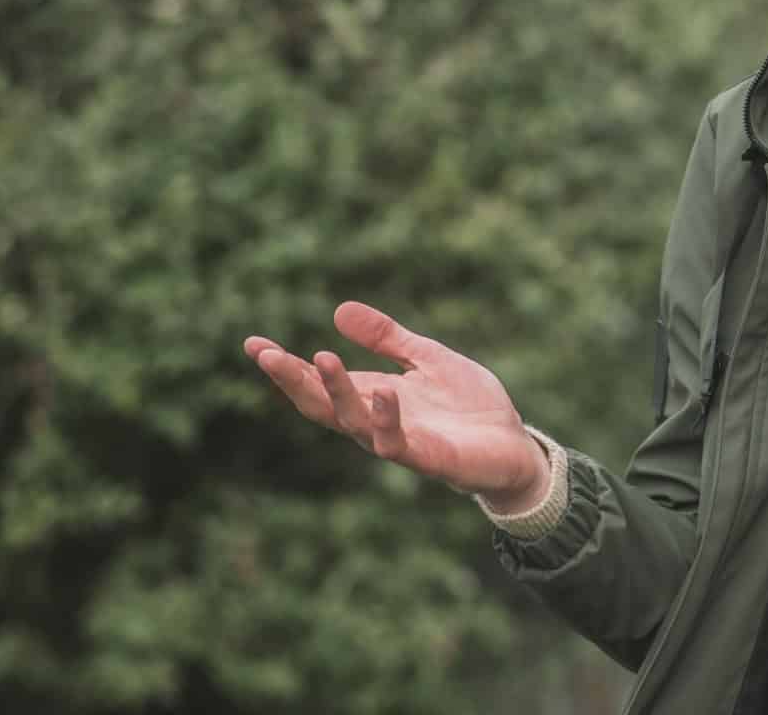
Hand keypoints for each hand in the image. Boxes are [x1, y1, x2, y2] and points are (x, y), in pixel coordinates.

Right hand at [244, 302, 549, 510]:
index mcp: (372, 397)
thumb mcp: (427, 358)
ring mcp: (401, 442)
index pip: (319, 383)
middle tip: (266, 354)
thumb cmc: (469, 406)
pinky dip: (385, 419)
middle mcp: (377, 422)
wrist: (514, 446)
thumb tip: (338, 310)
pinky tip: (381, 392)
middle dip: (293, 380)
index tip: (253, 344)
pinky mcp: (430, 459)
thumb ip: (387, 338)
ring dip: (335, 393)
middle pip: (323, 405)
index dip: (286, 367)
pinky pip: (398, 445)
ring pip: (354, 423)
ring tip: (322, 358)